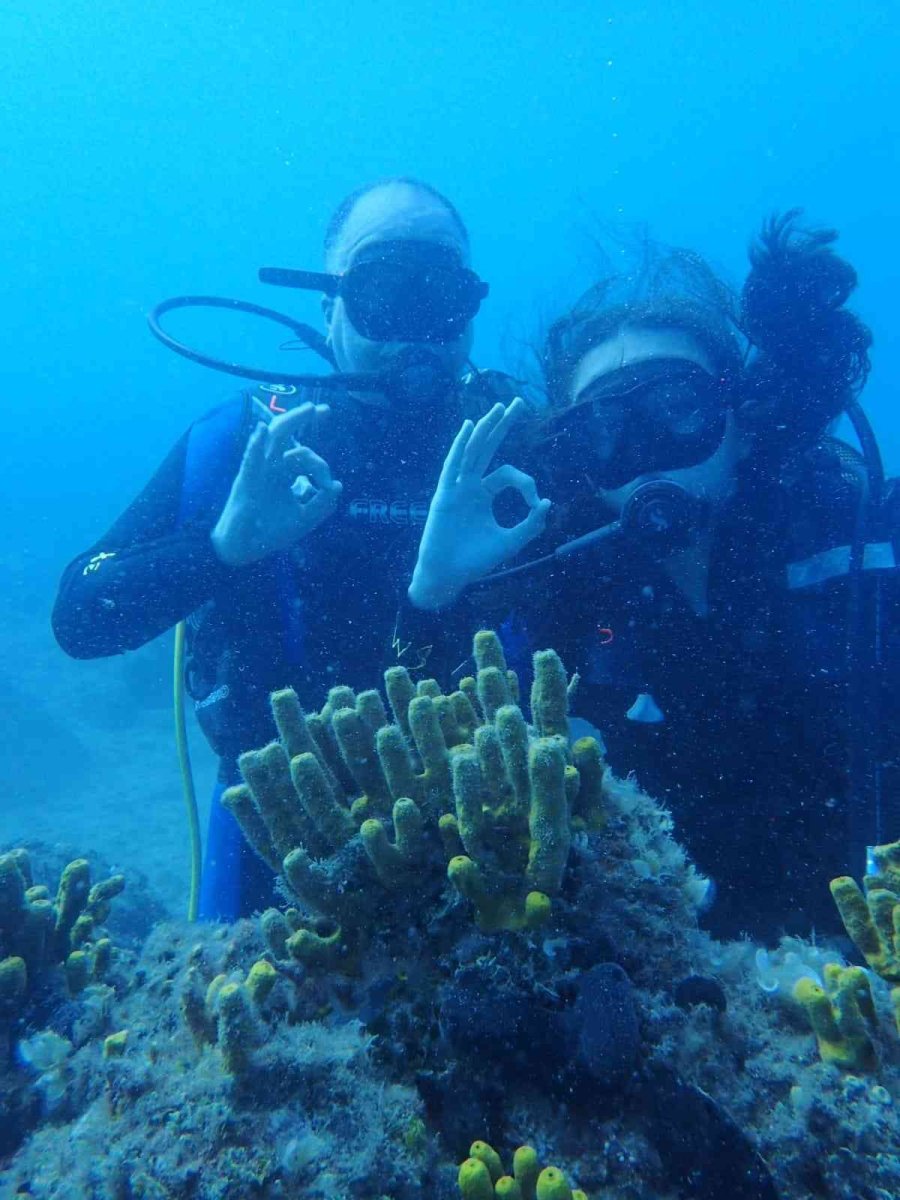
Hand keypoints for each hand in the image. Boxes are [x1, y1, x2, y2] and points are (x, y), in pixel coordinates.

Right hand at [211, 403, 341, 566]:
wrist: (244, 549)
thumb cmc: (270, 531)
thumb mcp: (304, 518)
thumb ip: (322, 504)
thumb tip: (338, 485)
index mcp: (283, 474)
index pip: (305, 457)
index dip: (322, 468)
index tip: (328, 487)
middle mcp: (270, 467)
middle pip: (286, 436)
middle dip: (303, 420)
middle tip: (325, 410)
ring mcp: (258, 471)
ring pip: (273, 440)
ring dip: (289, 422)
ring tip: (307, 410)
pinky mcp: (246, 482)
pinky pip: (251, 459)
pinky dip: (256, 444)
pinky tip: (262, 429)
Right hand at [408, 398, 550, 609]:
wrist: (448, 577)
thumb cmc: (475, 562)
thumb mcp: (511, 541)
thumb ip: (531, 524)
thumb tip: (548, 501)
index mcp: (484, 495)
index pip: (509, 474)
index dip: (528, 484)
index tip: (536, 504)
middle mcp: (469, 486)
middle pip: (488, 448)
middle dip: (503, 425)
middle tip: (518, 402)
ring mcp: (455, 488)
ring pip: (472, 452)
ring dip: (486, 429)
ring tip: (499, 407)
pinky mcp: (444, 496)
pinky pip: (453, 466)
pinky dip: (461, 447)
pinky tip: (470, 427)